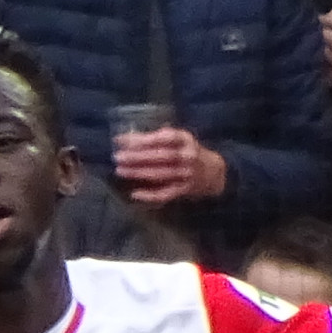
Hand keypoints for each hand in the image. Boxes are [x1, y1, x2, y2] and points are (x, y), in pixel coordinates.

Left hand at [111, 124, 229, 204]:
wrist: (214, 172)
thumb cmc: (187, 152)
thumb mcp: (180, 139)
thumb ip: (159, 137)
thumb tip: (127, 137)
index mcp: (185, 139)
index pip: (163, 137)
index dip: (142, 139)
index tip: (121, 140)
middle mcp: (188, 156)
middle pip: (161, 156)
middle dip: (137, 156)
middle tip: (117, 156)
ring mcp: (187, 174)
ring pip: (160, 174)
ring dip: (139, 173)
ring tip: (120, 171)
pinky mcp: (184, 190)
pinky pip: (165, 194)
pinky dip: (150, 195)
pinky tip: (134, 193)